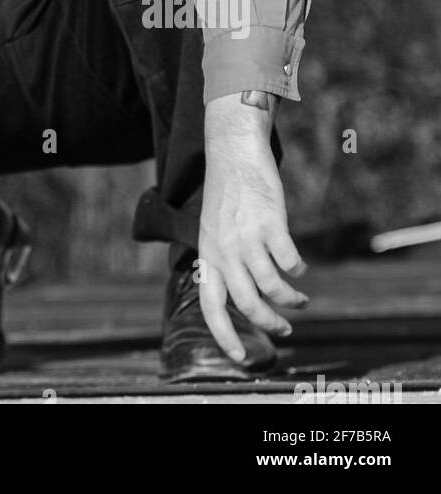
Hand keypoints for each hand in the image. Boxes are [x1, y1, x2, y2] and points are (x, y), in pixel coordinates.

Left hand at [197, 92, 308, 361]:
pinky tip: (299, 266)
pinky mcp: (269, 222)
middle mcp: (224, 249)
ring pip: (271, 287)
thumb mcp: (212, 229)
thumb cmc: (227, 192)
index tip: (242, 357)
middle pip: (247, 304)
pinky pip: (289, 260)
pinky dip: (297, 270)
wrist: (232, 150)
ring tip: (299, 300)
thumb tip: (237, 295)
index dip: (225, 336)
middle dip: (269, 325)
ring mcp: (246, 236)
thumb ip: (222, 260)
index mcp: (208, 254)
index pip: (210, 305)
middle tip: (285, 330)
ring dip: (290, 300)